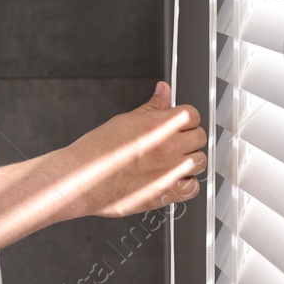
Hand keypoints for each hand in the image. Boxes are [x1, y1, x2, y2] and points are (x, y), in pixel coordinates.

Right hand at [51, 82, 206, 218]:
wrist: (83, 178)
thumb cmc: (98, 150)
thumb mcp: (126, 119)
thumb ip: (152, 106)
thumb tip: (164, 90)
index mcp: (160, 125)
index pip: (192, 114)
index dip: (186, 117)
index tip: (179, 122)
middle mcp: (169, 147)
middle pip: (200, 137)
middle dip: (190, 136)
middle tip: (177, 141)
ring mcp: (169, 172)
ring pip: (200, 161)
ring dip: (191, 159)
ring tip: (175, 160)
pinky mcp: (165, 194)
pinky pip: (193, 188)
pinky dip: (187, 184)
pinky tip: (175, 179)